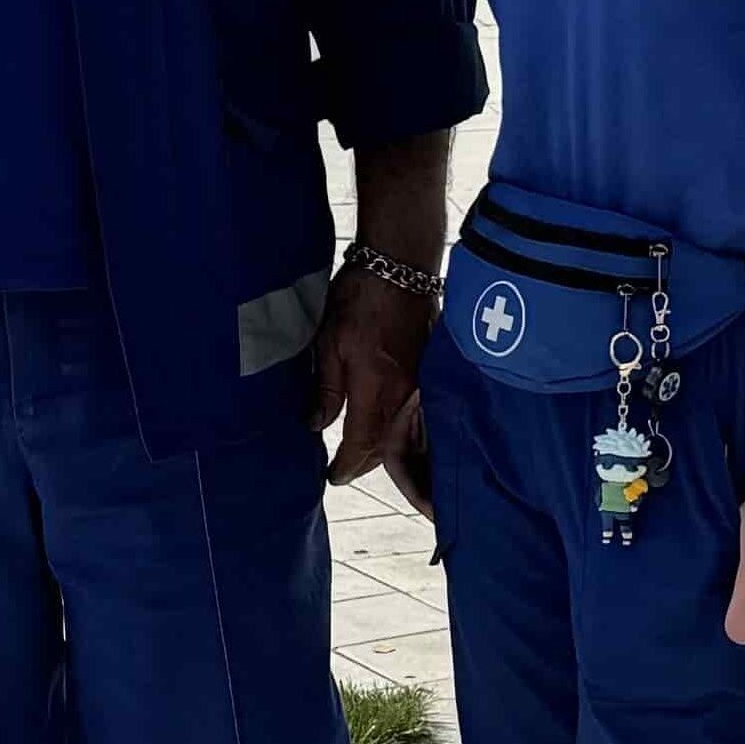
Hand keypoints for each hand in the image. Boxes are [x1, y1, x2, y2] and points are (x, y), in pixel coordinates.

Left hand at [313, 266, 433, 491]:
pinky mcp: (427, 370)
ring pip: (403, 432)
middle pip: (386, 446)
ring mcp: (420, 384)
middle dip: (365, 463)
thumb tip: (316, 424)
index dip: (346, 465)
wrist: (401, 267)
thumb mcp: (329, 343)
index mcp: (376, 391)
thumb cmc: (361, 299)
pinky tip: (391, 427)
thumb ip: (326, 389)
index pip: (361, 444)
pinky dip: (400, 429)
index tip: (331, 476)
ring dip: (385, 450)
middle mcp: (403, 395)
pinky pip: (415, 414)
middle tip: (345, 470)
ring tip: (366, 455)